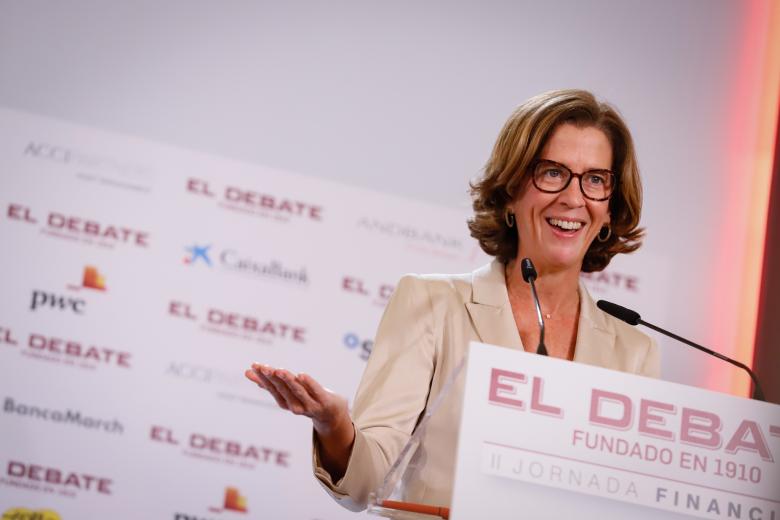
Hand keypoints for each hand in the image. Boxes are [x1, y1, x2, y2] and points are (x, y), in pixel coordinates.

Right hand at [245, 363, 354, 478]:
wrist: (332, 413)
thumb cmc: (306, 398)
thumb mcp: (287, 391)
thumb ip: (269, 383)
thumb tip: (247, 373)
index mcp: (285, 403)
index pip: (272, 389)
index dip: (263, 378)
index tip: (254, 366)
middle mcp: (295, 406)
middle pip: (282, 390)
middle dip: (272, 378)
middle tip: (262, 367)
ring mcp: (310, 404)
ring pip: (297, 391)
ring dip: (288, 381)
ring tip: (279, 370)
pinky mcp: (324, 400)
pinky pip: (316, 391)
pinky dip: (308, 383)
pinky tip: (301, 375)